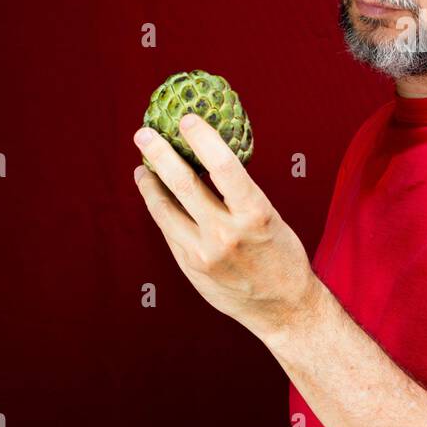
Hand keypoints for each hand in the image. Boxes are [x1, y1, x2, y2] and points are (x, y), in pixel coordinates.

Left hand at [131, 114, 320, 342]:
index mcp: (255, 214)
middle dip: (160, 154)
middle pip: (184, 184)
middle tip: (145, 133)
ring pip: (165, 209)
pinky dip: (159, 207)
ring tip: (143, 165)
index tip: (187, 119)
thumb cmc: (281, 255)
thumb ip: (239, 194)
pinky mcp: (190, 267)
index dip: (203, 138)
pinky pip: (169, 229)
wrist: (283, 307)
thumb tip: (208, 159)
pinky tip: (155, 193)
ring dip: (151, 182)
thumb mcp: (270, 217)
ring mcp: (204, 253)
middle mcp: (226, 233)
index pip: (224, 166)